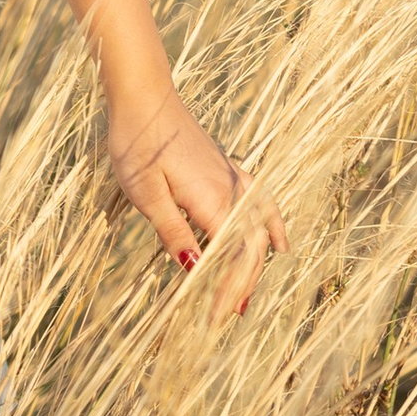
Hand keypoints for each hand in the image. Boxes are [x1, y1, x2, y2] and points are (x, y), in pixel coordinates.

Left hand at [109, 88, 286, 313]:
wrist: (144, 97)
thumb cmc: (137, 143)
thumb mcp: (145, 193)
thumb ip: (172, 231)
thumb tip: (195, 268)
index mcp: (211, 200)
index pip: (231, 257)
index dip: (227, 290)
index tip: (218, 318)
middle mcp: (230, 190)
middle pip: (249, 247)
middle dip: (242, 284)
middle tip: (228, 316)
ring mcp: (231, 177)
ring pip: (257, 229)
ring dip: (255, 263)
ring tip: (247, 294)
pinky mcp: (225, 167)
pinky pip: (260, 203)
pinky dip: (272, 226)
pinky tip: (279, 241)